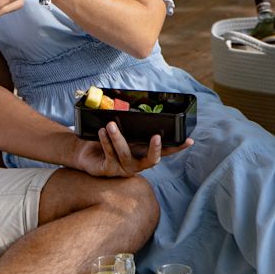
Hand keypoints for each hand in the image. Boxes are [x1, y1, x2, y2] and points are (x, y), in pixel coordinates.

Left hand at [71, 121, 192, 177]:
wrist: (86, 153)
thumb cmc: (107, 139)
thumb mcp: (121, 130)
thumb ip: (131, 122)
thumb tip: (136, 102)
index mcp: (143, 153)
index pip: (165, 152)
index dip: (177, 147)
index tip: (189, 140)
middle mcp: (136, 163)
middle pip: (152, 161)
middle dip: (155, 149)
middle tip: (156, 137)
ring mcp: (123, 169)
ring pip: (125, 154)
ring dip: (118, 138)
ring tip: (111, 124)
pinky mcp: (108, 171)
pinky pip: (109, 156)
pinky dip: (106, 143)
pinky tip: (102, 132)